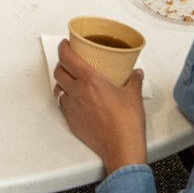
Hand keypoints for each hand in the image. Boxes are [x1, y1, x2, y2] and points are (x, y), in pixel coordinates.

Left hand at [54, 41, 148, 170]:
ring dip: (62, 81)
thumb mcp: (133, 96)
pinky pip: (62, 104)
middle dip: (62, 63)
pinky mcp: (71, 121)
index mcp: (90, 80)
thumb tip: (136, 73)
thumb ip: (133, 80)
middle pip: (59, 71)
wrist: (120, 148)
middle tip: (71, 61)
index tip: (66, 43)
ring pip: (58, 88)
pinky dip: (65, 98)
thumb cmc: (126, 123)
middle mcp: (77, 92)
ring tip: (72, 80)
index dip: (63, 47)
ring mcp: (72, 107)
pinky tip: (76, 99)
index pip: (67, 57)